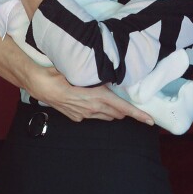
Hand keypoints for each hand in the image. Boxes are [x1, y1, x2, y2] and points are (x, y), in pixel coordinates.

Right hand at [30, 67, 154, 124]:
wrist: (41, 85)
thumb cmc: (63, 74)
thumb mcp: (85, 73)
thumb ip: (100, 78)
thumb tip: (112, 76)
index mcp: (98, 97)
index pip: (124, 108)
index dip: (138, 115)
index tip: (151, 121)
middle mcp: (93, 109)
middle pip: (117, 114)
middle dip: (125, 111)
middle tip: (131, 106)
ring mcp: (84, 115)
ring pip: (105, 116)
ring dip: (111, 111)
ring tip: (112, 103)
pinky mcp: (76, 117)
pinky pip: (92, 116)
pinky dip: (97, 110)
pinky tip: (91, 102)